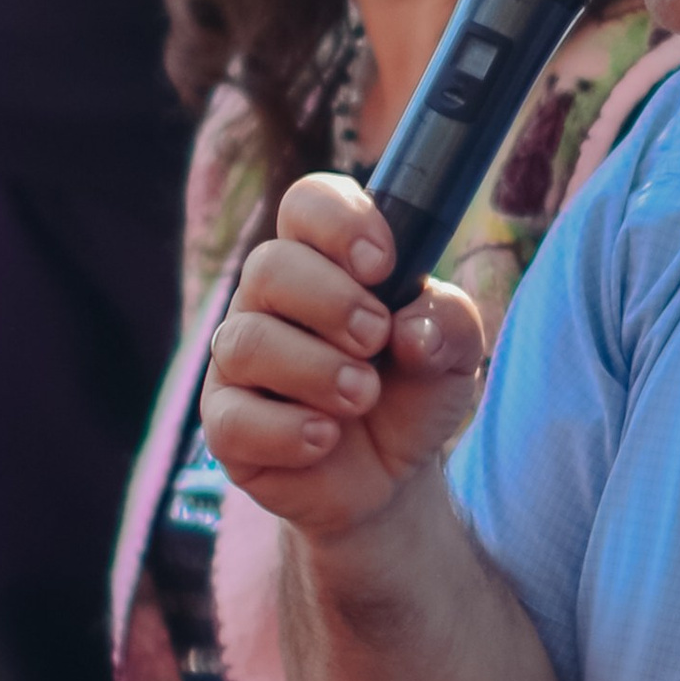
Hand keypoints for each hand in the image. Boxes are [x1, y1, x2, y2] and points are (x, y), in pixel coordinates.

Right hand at [202, 174, 486, 543]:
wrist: (393, 476)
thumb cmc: (412, 391)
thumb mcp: (453, 354)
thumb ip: (449, 322)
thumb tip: (410, 328)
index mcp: (323, 260)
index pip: (306, 204)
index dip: (339, 223)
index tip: (382, 265)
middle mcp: (270, 300)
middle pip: (269, 266)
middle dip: (332, 302)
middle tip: (377, 339)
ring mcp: (238, 359)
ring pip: (248, 342)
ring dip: (317, 371)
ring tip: (363, 397)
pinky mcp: (226, 422)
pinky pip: (234, 419)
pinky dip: (289, 432)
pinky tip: (325, 440)